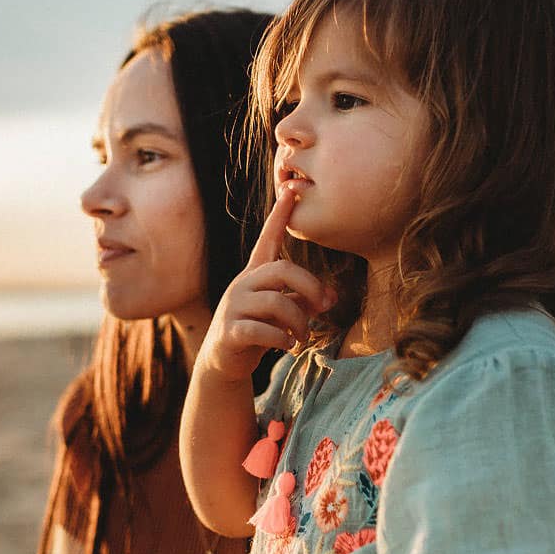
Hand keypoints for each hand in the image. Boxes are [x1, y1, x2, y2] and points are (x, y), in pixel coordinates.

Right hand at [198, 179, 333, 383]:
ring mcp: (233, 307)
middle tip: (324, 308)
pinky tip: (288, 346)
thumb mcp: (282, 312)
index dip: (279, 216)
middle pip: (281, 270)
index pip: (267, 239)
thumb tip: (331, 296)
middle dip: (310, 287)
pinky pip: (260, 330)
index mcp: (255, 275)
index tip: (290, 190)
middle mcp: (242, 285)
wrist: (223, 363)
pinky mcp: (230, 332)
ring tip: (302, 336)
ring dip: (299, 321)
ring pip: (275, 302)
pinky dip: (281, 339)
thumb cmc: (257, 331)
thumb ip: (303, 299)